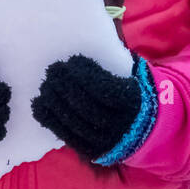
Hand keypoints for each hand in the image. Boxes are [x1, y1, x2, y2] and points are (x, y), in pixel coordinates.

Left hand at [31, 52, 157, 165]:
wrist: (149, 131)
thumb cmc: (137, 94)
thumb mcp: (136, 76)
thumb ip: (120, 62)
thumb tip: (98, 37)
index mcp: (134, 104)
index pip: (106, 89)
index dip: (87, 75)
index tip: (72, 60)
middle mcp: (120, 125)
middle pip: (88, 106)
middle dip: (67, 87)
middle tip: (52, 70)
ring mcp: (106, 141)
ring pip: (76, 122)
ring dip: (56, 103)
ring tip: (44, 86)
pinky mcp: (93, 151)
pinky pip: (69, 137)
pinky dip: (52, 121)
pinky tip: (40, 107)